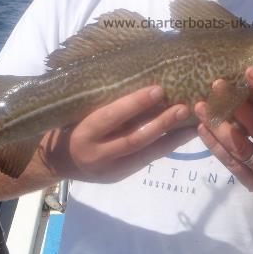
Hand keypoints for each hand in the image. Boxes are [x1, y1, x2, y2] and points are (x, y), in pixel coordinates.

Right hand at [41, 86, 195, 182]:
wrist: (58, 161)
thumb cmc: (71, 124)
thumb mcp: (80, 111)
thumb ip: (103, 102)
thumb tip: (139, 78)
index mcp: (83, 133)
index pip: (111, 116)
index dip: (135, 103)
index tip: (158, 89)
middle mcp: (96, 154)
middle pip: (134, 139)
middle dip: (161, 123)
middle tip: (183, 107)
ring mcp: (110, 169)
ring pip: (146, 153)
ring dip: (172, 137)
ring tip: (193, 122)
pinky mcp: (121, 176)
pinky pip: (148, 159)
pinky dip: (168, 145)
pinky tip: (185, 134)